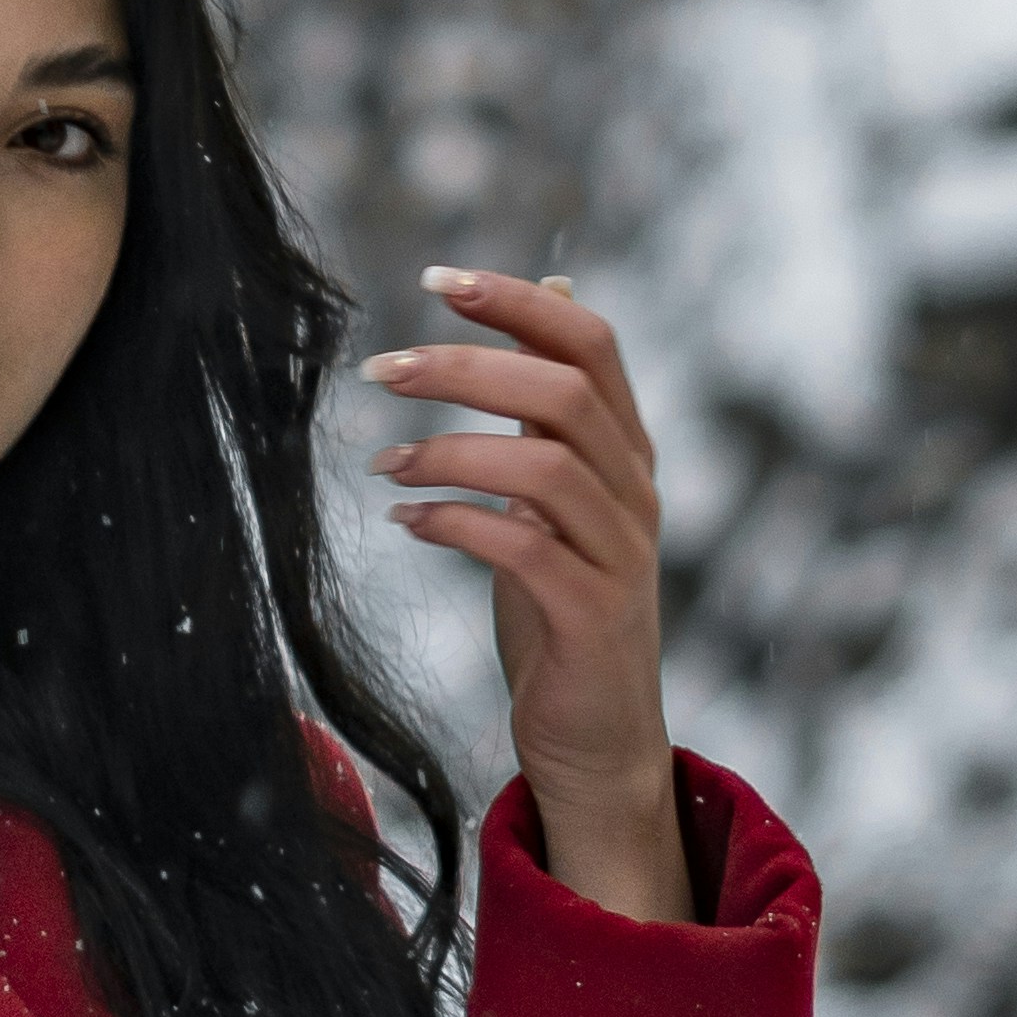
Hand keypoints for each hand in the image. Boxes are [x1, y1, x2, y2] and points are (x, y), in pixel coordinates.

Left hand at [362, 266, 691, 925]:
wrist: (596, 737)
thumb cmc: (560, 607)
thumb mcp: (557, 492)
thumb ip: (554, 403)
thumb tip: (557, 284)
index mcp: (624, 450)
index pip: (591, 343)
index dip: (520, 301)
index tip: (436, 280)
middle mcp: (635, 492)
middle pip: (565, 391)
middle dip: (465, 367)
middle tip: (381, 369)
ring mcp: (623, 555)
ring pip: (547, 466)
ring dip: (451, 450)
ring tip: (384, 463)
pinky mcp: (595, 615)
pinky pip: (524, 549)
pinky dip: (456, 524)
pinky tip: (407, 523)